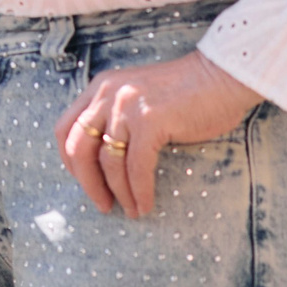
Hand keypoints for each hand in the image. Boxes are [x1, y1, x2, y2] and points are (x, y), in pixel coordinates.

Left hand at [55, 50, 260, 218]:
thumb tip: (105, 161)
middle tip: (103, 204)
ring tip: (131, 210)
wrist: (221, 76)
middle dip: (88, 182)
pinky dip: (139, 191)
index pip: (66, 128)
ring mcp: (127, 106)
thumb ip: (117, 116)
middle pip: (79, 147)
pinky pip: (136, 167)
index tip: (82, 181)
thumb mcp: (137, 96)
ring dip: (118, 193)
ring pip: (108, 162)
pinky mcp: (150, 121)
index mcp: (100, 88)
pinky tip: (146, 205)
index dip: (69, 160)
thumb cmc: (186, 92)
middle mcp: (107, 94)